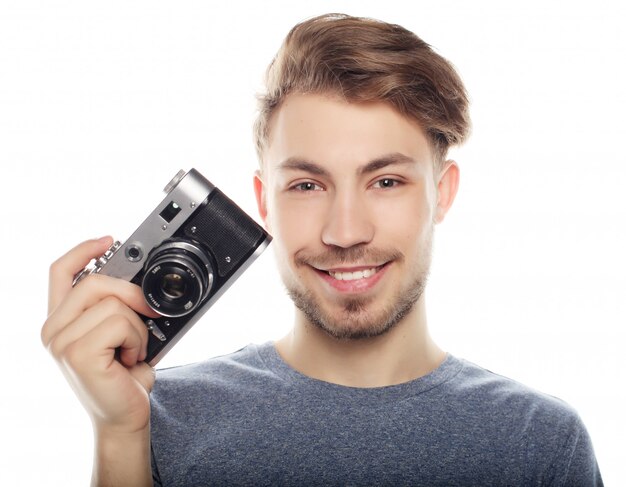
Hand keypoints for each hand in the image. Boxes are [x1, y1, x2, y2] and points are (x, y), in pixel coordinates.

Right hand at [42, 237, 157, 434]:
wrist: (125, 415)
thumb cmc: (125, 376)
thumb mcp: (120, 332)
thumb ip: (116, 305)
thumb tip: (139, 279)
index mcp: (61, 320)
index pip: (60, 271)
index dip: (83, 250)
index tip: (109, 239)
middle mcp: (54, 330)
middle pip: (95, 281)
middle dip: (132, 294)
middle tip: (148, 315)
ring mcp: (61, 342)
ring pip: (114, 303)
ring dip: (138, 326)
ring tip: (132, 349)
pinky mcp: (76, 353)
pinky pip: (120, 322)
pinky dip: (137, 339)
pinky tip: (129, 359)